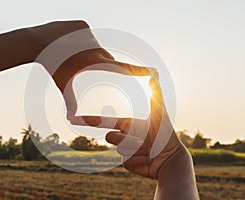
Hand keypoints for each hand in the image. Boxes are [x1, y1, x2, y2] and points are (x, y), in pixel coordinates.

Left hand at [31, 21, 152, 119]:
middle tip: (77, 62)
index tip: (153, 72)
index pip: (122, 68)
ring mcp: (89, 34)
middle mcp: (95, 47)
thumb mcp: (63, 83)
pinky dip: (79, 41)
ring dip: (84, 52)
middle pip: (104, 59)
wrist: (38, 41)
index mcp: (94, 62)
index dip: (139, 71)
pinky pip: (86, 37)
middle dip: (95, 63)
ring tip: (68, 53)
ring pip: (94, 47)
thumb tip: (71, 119)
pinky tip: (66, 42)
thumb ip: (70, 101)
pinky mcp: (83, 25)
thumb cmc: (52, 65)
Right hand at [70, 71, 184, 178]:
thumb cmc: (166, 134)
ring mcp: (124, 150)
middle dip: (123, 138)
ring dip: (133, 148)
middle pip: (110, 137)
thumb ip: (155, 92)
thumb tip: (155, 72)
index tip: (73, 119)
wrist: (170, 158)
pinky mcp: (127, 163)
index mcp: (127, 124)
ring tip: (148, 149)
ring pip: (117, 149)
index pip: (104, 121)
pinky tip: (147, 159)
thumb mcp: (158, 111)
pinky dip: (136, 159)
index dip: (88, 120)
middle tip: (142, 140)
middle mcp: (124, 136)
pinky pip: (124, 161)